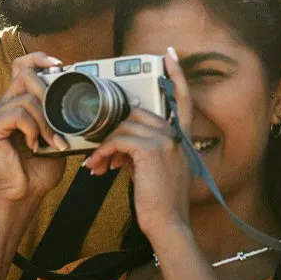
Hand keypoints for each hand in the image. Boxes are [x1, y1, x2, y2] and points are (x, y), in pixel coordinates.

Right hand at [0, 52, 67, 203]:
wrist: (21, 196)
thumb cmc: (37, 172)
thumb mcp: (57, 140)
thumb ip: (62, 121)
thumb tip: (84, 107)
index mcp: (19, 104)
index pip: (22, 66)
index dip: (39, 58)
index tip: (60, 65)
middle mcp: (4, 105)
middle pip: (24, 73)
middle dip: (48, 91)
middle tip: (59, 116)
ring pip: (27, 97)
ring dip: (47, 121)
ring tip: (52, 142)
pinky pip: (19, 114)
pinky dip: (34, 129)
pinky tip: (34, 146)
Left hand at [83, 47, 193, 237]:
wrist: (168, 225)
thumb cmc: (160, 203)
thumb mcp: (157, 171)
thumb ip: (144, 150)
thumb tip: (119, 144)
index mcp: (181, 139)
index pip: (183, 99)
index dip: (176, 75)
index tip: (169, 53)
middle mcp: (176, 136)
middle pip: (137, 114)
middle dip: (114, 131)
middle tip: (100, 154)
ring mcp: (165, 142)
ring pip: (124, 127)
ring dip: (104, 146)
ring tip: (97, 166)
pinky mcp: (150, 151)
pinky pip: (117, 141)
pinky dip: (103, 153)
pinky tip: (98, 168)